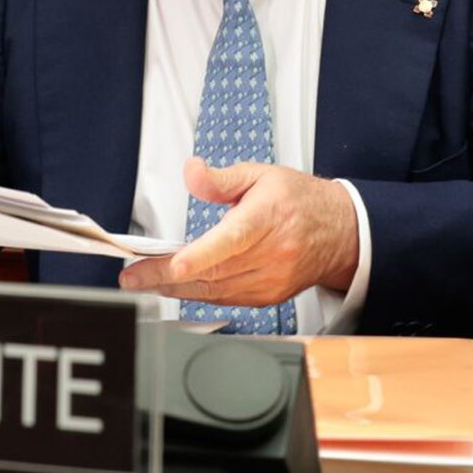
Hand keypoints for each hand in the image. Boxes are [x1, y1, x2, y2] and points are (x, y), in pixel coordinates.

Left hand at [118, 157, 357, 305]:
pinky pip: (224, 300)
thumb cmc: (299, 201)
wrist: (339, 232)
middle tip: (133, 276)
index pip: (232, 240)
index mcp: (268, 218)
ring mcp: (270, 280)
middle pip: (213, 271)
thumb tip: (192, 172)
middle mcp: (271, 254)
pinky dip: (196, 294)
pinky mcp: (267, 297)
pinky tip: (175, 286)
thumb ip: (221, 178)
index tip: (174, 263)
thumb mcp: (261, 175)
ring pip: (214, 291)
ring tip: (143, 281)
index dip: (201, 255)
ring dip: (175, 288)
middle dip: (166, 275)